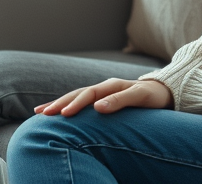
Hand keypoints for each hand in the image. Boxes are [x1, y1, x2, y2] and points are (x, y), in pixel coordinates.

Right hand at [34, 78, 172, 116]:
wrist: (161, 92)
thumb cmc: (152, 96)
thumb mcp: (139, 97)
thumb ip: (120, 100)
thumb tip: (97, 107)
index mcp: (110, 86)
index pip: (87, 94)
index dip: (75, 104)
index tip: (64, 114)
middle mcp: (103, 87)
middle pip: (76, 94)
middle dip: (58, 103)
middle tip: (42, 114)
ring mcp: (101, 92)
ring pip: (75, 97)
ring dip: (58, 104)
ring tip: (40, 112)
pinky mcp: (101, 99)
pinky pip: (80, 101)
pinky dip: (66, 105)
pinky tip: (56, 112)